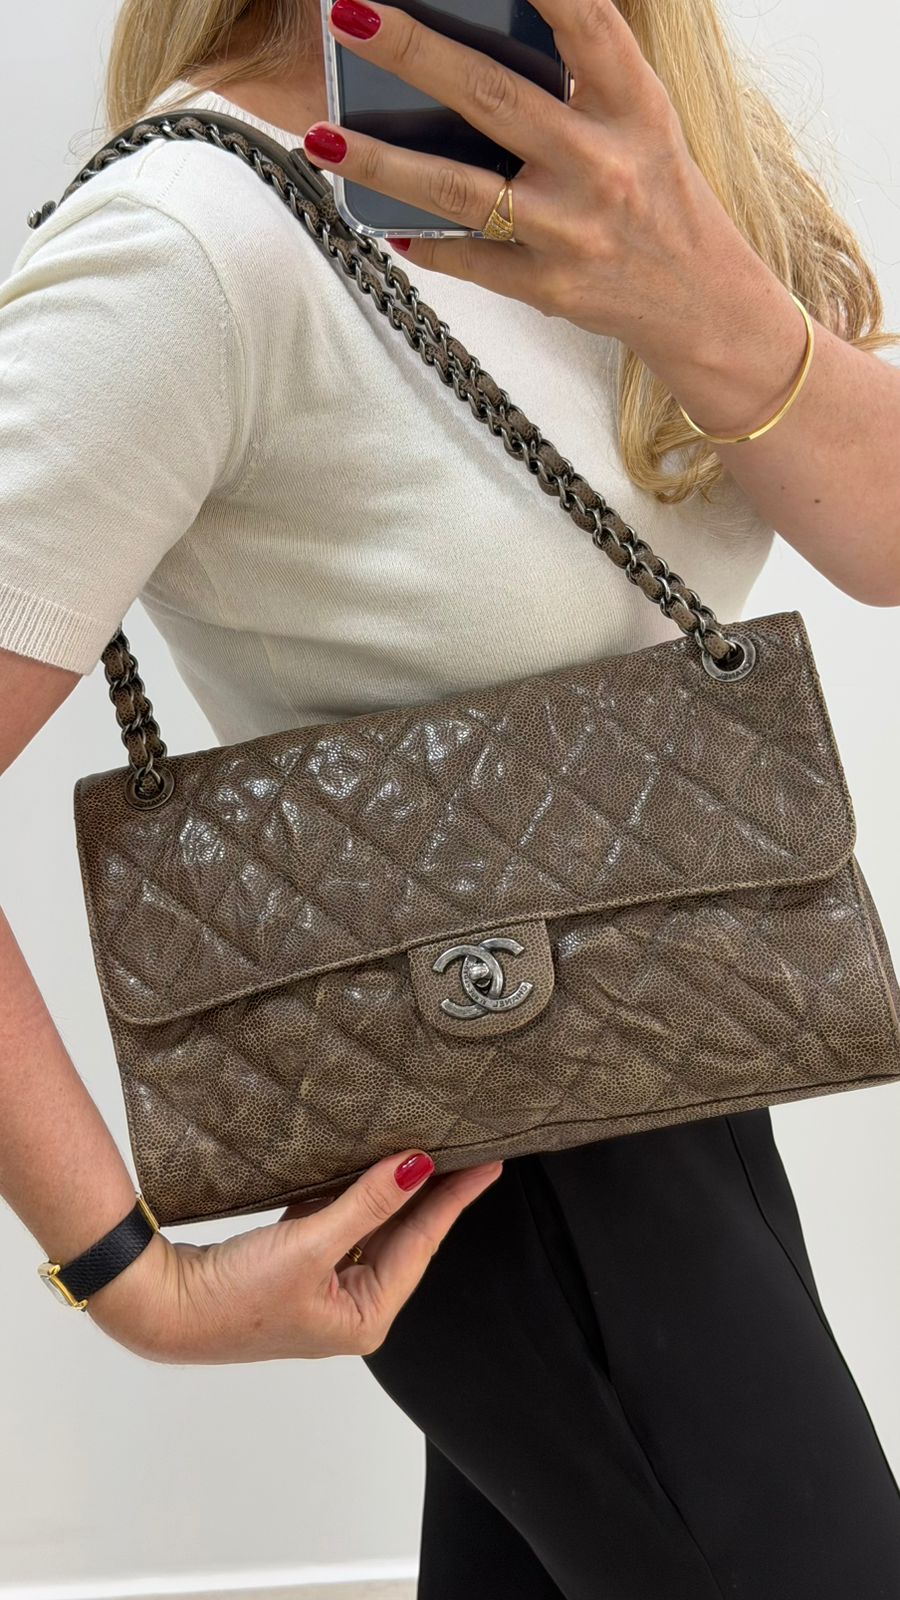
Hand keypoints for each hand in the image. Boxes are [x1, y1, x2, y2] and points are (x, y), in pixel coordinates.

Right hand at [85, 1150, 502, 1361]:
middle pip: (401, 1236)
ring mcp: (321, 1288)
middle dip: (428, 1192)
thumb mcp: (310, 1245)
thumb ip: (367, 1203)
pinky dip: (349, 1195)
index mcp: (365, 1316)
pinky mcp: (294, 1267)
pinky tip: (363, 1165)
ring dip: (389, 1190)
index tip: (489, 1163)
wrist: (160, 1306)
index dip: (454, 1199)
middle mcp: (350, 1306)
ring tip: (423, 1147)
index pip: (422, 1244)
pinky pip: (337, 1223)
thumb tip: (418, 1166)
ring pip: (370, 1227)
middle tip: (464, 1146)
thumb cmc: (234, 1295)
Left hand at [302, 0, 762, 354]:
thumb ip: (582, 77)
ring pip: (461, 190)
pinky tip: (377, 219)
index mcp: (633, 107)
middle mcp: (602, 164)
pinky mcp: (551, 287)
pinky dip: (422, 241)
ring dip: (382, 161)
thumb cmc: (660, 198)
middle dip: (414, 52)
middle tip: (350, 13)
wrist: (703, 305)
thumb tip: (487, 35)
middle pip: (492, 96)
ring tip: (319, 135)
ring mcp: (571, 230)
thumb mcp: (641, 123)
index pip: (585, 24)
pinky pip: (469, 260)